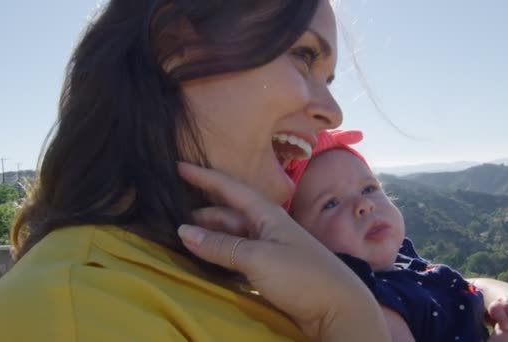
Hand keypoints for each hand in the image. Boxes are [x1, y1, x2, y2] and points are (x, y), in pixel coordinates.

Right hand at [176, 162, 389, 340]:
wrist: (339, 308)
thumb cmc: (302, 275)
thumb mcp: (258, 257)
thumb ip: (221, 246)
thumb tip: (184, 230)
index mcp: (266, 214)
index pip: (229, 189)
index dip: (204, 178)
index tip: (178, 166)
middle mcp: (267, 227)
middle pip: (227, 214)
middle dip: (201, 212)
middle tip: (169, 214)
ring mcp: (269, 250)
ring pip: (231, 237)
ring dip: (209, 237)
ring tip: (181, 238)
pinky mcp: (270, 272)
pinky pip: (238, 259)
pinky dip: (220, 257)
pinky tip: (206, 262)